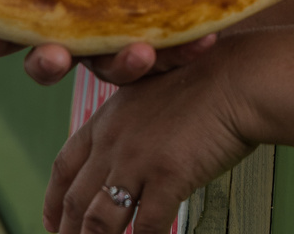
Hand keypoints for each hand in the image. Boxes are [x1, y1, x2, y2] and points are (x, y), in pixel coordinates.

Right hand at [0, 31, 217, 85]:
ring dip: (122, 63)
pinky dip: (185, 49)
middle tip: (54, 56)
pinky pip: (171, 55)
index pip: (13, 20)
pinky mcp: (167, 43)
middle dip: (46, 61)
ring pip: (109, 65)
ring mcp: (122, 35)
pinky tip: (204, 39)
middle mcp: (80, 20)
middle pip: (51, 54)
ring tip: (141, 52)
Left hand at [44, 46, 249, 233]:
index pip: (64, 167)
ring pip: (101, 222)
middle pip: (76, 201)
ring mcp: (138, 160)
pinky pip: (147, 227)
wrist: (241, 75)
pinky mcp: (167, 176)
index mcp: (107, 119)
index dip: (53, 201)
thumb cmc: (211, 82)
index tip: (52, 224)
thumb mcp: (154, 93)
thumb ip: (135, 124)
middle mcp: (114, 141)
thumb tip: (133, 156)